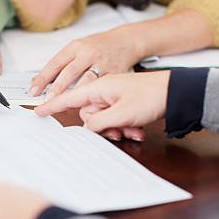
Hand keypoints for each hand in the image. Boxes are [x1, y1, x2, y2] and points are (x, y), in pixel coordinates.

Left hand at [29, 27, 144, 98]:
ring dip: (74, 95)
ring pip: (86, 81)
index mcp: (75, 47)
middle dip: (56, 88)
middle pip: (69, 72)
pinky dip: (92, 97)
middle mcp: (88, 53)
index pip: (55, 63)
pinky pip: (101, 87)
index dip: (42, 78)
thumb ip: (59, 64)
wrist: (126, 41)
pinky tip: (84, 106)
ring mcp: (102, 62)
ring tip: (63, 105)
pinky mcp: (114, 72)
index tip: (33, 91)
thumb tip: (36, 81)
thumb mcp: (76, 49)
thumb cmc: (97, 46)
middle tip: (46, 101)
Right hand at [35, 71, 170, 139]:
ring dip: (116, 128)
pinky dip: (124, 125)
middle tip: (119, 131)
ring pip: (103, 119)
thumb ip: (99, 122)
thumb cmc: (152, 96)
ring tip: (132, 129)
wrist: (178, 91)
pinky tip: (137, 128)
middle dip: (102, 126)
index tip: (39, 110)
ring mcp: (114, 96)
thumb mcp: (122, 113)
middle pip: (89, 114)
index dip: (54, 105)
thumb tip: (87, 129)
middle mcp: (104, 90)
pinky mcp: (123, 102)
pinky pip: (114, 118)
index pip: (70, 97)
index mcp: (99, 86)